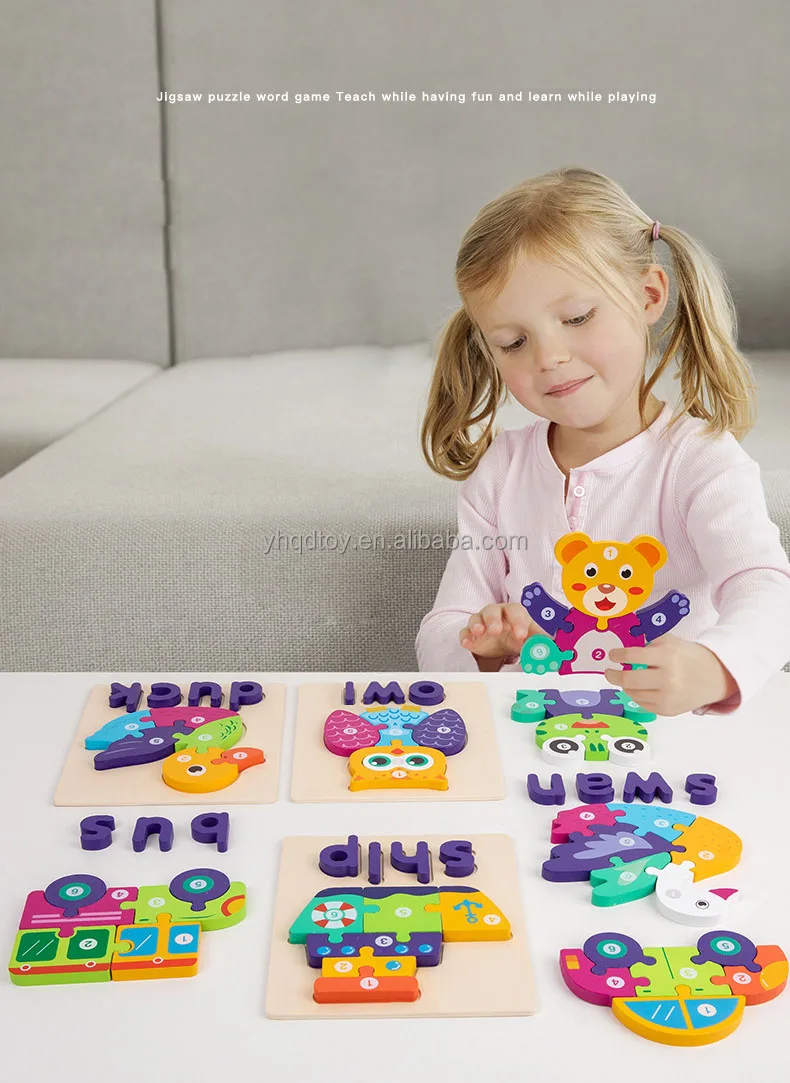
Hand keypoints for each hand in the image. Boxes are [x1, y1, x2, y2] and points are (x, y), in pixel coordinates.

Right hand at [459, 603, 541, 660]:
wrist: (503, 645)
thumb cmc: (518, 636)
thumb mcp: (533, 639)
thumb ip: (544, 642)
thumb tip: (559, 651)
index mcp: (514, 614)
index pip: (516, 611)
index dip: (518, 622)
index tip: (521, 636)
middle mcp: (496, 615)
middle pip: (493, 610)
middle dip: (494, 619)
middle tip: (497, 631)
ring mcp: (482, 623)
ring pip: (476, 618)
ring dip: (477, 624)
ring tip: (480, 632)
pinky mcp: (471, 635)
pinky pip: (465, 632)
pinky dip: (465, 636)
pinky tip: (467, 643)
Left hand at [604, 633, 738, 715]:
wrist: (715, 677)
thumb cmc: (689, 656)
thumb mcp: (671, 642)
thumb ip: (648, 645)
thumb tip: (624, 655)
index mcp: (668, 657)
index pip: (633, 657)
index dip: (618, 655)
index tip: (612, 655)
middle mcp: (667, 679)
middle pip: (628, 680)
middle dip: (613, 676)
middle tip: (609, 672)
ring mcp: (667, 698)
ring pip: (633, 694)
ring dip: (627, 686)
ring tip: (630, 679)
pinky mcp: (667, 711)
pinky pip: (642, 704)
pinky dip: (638, 695)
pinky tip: (643, 688)